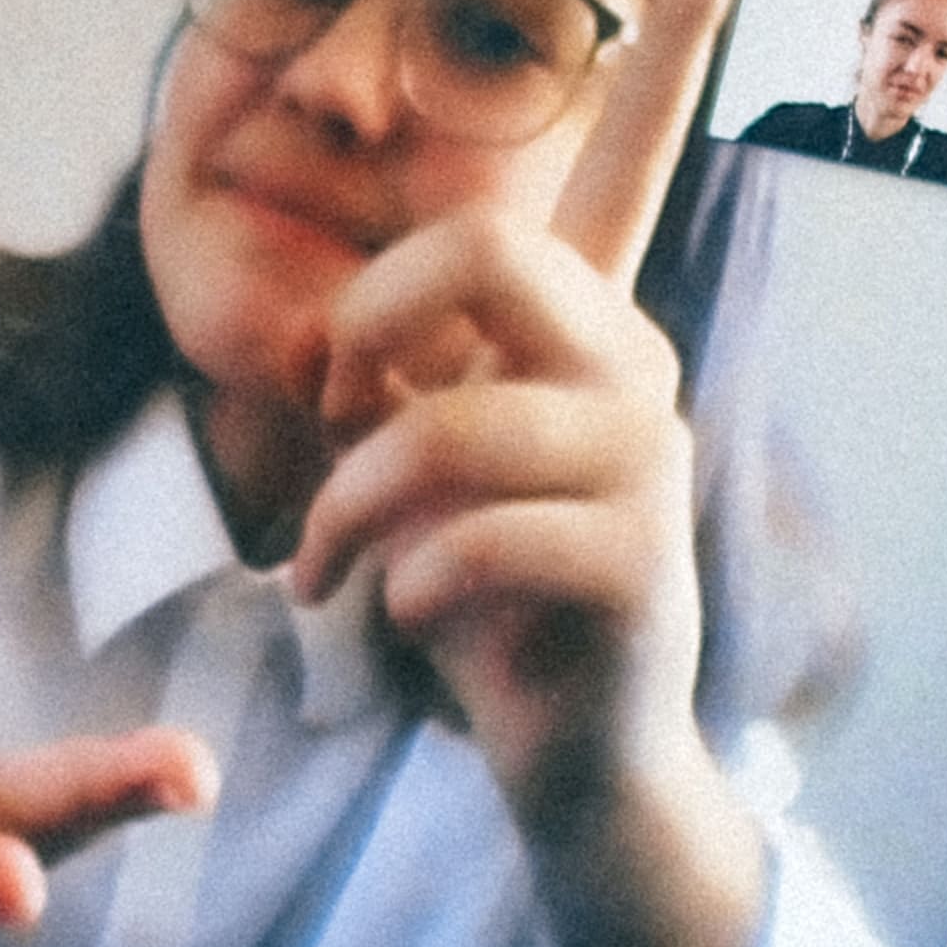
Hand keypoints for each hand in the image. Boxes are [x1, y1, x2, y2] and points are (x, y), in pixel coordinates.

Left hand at [287, 213, 762, 946]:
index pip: (556, 195)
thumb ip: (361, 388)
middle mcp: (634, 371)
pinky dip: (407, 580)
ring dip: (347, 503)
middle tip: (330, 420)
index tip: (353, 356)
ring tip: (322, 564)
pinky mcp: (641, 565)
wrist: (574, 751)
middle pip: (486, 249)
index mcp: (584, 327)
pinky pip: (484, 540)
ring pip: (447, 425)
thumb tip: (298, 338)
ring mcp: (649, 464)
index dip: (449, 235)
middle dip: (363, 327)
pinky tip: (399, 612)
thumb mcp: (400, 472)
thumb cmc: (483, 596)